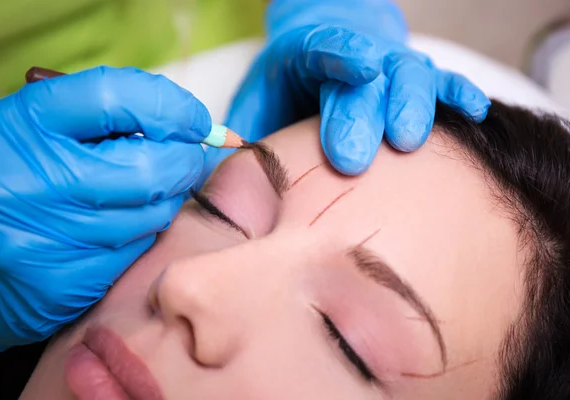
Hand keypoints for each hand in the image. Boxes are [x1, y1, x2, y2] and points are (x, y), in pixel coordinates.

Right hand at [0, 66, 209, 357]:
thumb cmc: (4, 181)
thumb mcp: (33, 132)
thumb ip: (99, 120)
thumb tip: (182, 122)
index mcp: (25, 124)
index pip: (114, 96)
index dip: (169, 105)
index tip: (195, 118)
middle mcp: (34, 179)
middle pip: (149, 165)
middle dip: (183, 160)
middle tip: (186, 157)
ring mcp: (49, 235)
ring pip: (151, 214)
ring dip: (166, 199)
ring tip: (147, 191)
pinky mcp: (63, 282)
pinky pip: (134, 251)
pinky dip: (140, 234)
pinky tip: (118, 226)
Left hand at [202, 0, 489, 178]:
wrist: (313, 60)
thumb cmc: (280, 94)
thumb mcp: (252, 110)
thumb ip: (241, 142)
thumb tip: (227, 190)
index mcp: (303, 53)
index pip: (324, 47)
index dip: (342, 56)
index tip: (358, 73)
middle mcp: (353, 55)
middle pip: (368, 72)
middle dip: (363, 112)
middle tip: (352, 159)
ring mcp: (387, 65)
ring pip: (408, 71)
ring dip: (412, 103)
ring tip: (409, 139)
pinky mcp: (411, 82)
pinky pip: (440, 82)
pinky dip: (457, 94)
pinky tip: (475, 110)